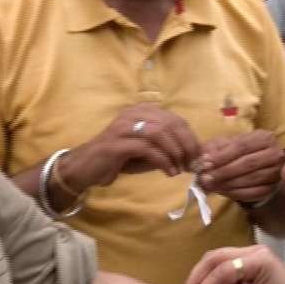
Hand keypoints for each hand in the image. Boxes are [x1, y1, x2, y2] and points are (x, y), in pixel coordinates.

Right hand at [60, 104, 201, 191]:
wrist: (86, 167)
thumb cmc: (119, 159)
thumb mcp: (148, 151)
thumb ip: (167, 149)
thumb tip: (193, 156)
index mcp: (143, 111)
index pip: (176, 120)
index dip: (191, 139)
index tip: (198, 157)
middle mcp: (134, 113)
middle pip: (171, 124)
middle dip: (187, 146)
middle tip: (193, 164)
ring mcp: (124, 126)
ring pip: (160, 133)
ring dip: (176, 153)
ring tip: (180, 169)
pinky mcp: (117, 143)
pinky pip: (147, 148)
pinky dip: (163, 161)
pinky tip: (169, 172)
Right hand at [181, 245, 284, 283]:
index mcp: (257, 258)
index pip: (221, 270)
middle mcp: (253, 251)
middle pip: (215, 258)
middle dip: (198, 278)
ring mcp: (253, 256)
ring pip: (219, 261)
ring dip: (205, 278)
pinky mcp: (253, 265)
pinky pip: (227, 268)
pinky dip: (215, 280)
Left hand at [197, 130, 283, 202]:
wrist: (251, 166)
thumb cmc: (236, 152)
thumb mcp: (225, 144)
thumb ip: (215, 148)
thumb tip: (205, 158)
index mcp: (264, 137)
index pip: (241, 146)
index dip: (222, 155)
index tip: (206, 163)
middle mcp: (274, 153)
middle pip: (248, 163)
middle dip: (225, 171)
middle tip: (206, 178)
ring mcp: (275, 172)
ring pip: (251, 179)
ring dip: (228, 184)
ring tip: (211, 186)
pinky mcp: (271, 188)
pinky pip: (253, 193)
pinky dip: (236, 193)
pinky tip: (222, 191)